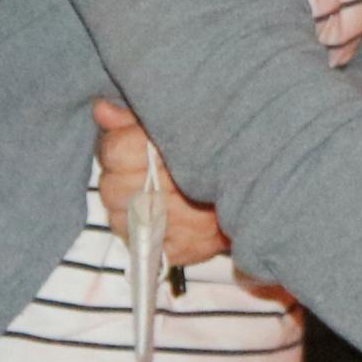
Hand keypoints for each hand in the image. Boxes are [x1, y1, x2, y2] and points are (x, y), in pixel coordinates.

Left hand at [90, 99, 232, 271]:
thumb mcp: (179, 122)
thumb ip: (135, 116)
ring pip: (118, 217)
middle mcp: (170, 190)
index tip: (132, 145)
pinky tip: (156, 217)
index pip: (113, 152)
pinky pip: (136, 242)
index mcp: (169, 150)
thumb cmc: (216, 149)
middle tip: (140, 171)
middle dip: (119, 177)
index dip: (117, 146)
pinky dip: (140, 230)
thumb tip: (101, 110)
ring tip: (148, 195)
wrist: (261, 188)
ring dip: (126, 206)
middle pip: (111, 187)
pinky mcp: (178, 251)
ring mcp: (174, 226)